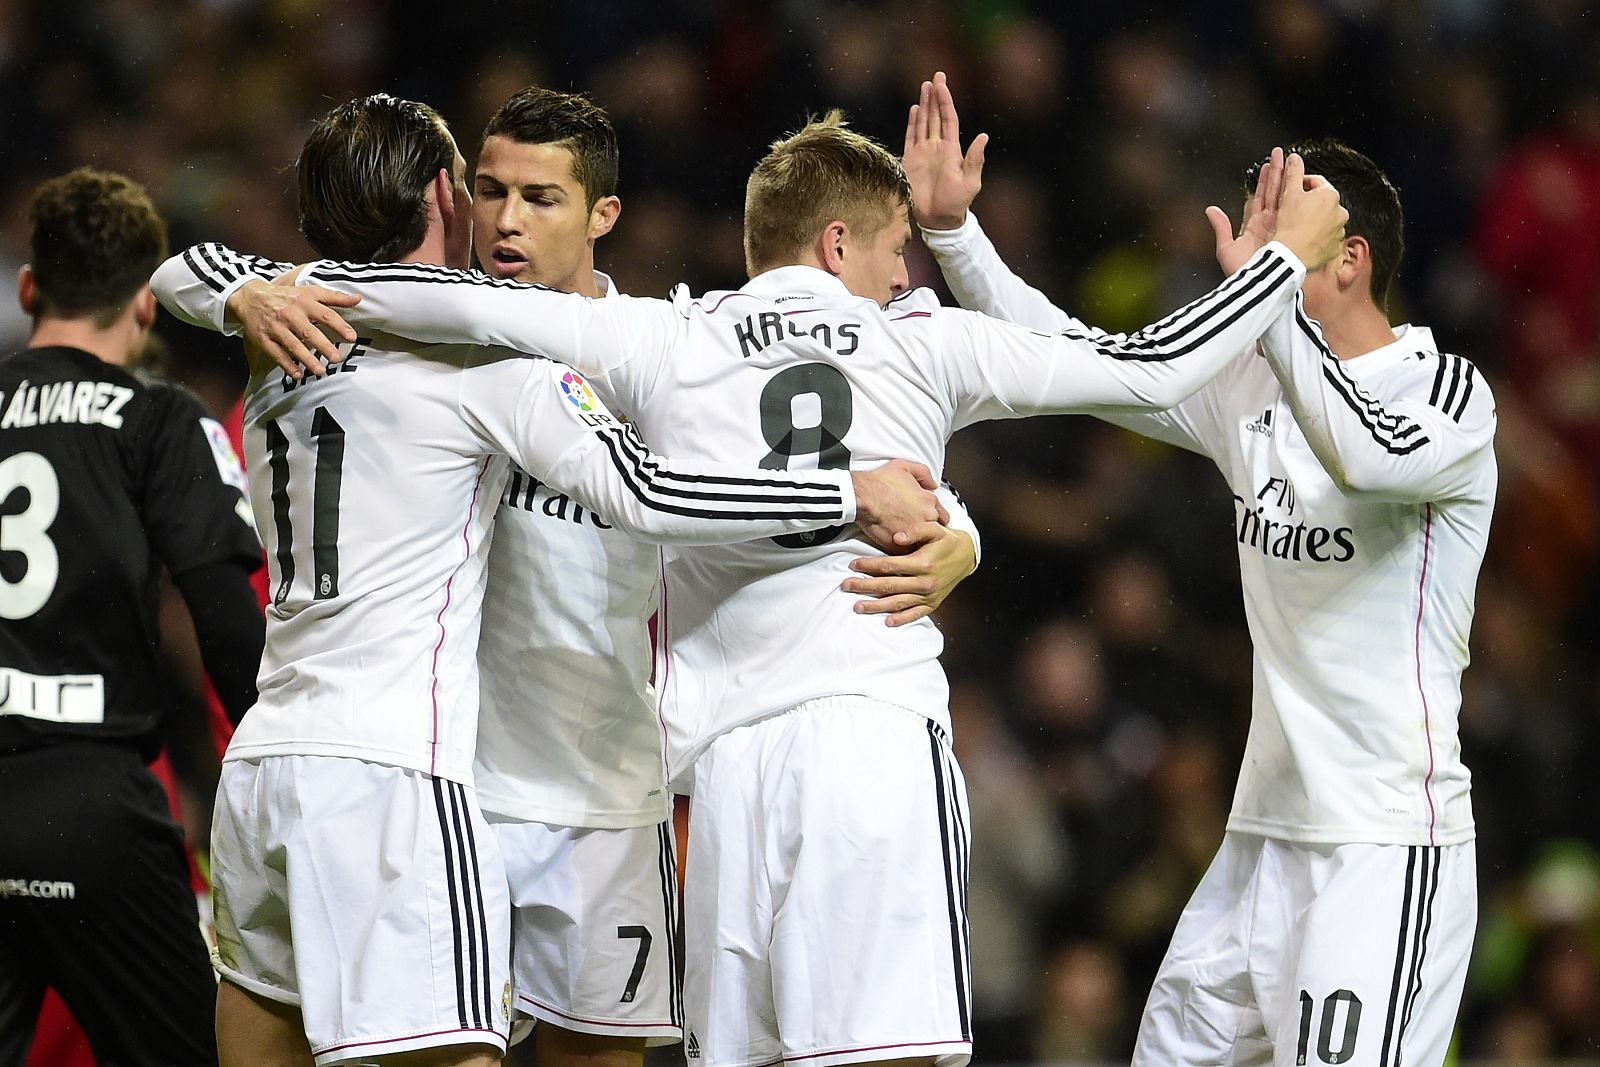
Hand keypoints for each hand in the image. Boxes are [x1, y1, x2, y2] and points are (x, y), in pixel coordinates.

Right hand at [227, 276, 360, 379]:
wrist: (251, 297)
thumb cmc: (287, 296)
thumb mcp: (310, 292)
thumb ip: (335, 297)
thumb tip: (358, 298)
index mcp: (304, 302)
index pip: (325, 315)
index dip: (339, 326)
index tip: (352, 337)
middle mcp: (290, 315)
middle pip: (309, 332)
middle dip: (324, 346)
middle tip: (337, 359)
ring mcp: (276, 327)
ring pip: (293, 345)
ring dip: (307, 359)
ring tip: (321, 371)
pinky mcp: (264, 338)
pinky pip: (276, 354)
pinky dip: (287, 365)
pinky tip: (298, 374)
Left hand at [842, 526, 974, 625]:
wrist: (968, 556)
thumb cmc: (947, 541)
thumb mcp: (934, 529)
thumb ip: (915, 530)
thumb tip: (896, 537)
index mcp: (923, 563)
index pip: (889, 565)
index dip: (869, 565)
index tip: (853, 565)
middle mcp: (925, 582)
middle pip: (889, 586)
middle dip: (865, 586)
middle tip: (846, 586)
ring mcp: (929, 595)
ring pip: (898, 602)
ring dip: (876, 606)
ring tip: (857, 607)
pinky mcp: (933, 603)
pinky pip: (915, 614)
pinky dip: (902, 619)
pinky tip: (887, 622)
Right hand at [851, 459, 948, 552]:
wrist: (861, 496)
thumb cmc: (879, 482)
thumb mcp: (904, 466)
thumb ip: (924, 474)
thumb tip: (933, 484)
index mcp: (929, 501)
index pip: (943, 516)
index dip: (933, 518)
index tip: (925, 519)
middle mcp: (926, 517)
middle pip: (934, 530)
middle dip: (926, 530)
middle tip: (914, 528)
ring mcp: (915, 533)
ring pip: (922, 542)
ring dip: (916, 541)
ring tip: (905, 537)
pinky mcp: (901, 545)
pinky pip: (907, 551)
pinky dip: (902, 548)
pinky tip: (894, 542)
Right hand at [903, 70, 987, 230]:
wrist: (938, 220)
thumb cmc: (957, 203)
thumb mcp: (971, 182)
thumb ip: (975, 159)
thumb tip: (983, 136)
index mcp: (952, 150)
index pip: (948, 119)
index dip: (945, 101)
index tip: (942, 84)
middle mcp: (937, 147)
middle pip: (936, 116)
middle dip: (935, 96)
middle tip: (935, 76)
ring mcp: (923, 153)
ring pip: (923, 123)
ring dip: (924, 105)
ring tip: (924, 86)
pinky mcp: (910, 161)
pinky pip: (911, 138)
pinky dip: (913, 123)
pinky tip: (915, 110)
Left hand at [1207, 146, 1285, 274]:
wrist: (1257, 287)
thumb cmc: (1240, 273)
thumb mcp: (1226, 249)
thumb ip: (1220, 228)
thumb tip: (1210, 209)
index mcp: (1253, 227)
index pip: (1258, 198)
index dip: (1262, 182)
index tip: (1266, 166)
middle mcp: (1268, 224)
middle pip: (1273, 192)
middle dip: (1277, 173)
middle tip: (1279, 153)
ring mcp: (1280, 225)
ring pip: (1282, 195)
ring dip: (1285, 176)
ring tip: (1287, 158)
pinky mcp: (1288, 230)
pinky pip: (1291, 206)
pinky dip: (1292, 190)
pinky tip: (1297, 176)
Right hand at [1272, 152, 1348, 271]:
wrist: (1291, 255)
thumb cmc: (1290, 225)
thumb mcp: (1289, 193)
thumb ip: (1293, 173)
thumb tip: (1294, 158)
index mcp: (1330, 195)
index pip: (1316, 183)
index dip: (1301, 184)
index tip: (1292, 190)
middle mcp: (1340, 212)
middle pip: (1322, 203)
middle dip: (1308, 204)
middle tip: (1292, 210)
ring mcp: (1339, 231)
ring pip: (1325, 221)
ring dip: (1313, 221)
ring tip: (1297, 227)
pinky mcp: (1335, 248)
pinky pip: (1326, 239)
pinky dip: (1317, 238)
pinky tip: (1304, 239)